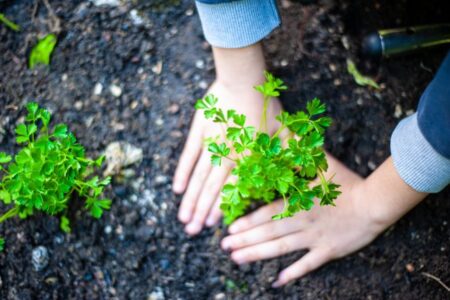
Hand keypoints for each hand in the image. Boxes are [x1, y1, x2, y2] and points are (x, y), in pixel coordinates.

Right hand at [173, 80, 282, 234]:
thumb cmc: (265, 104)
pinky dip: (182, 173)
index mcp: (248, 158)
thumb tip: (305, 168)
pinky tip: (176, 188)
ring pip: (199, 177)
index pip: (233, 189)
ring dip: (190, 199)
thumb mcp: (283, 130)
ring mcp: (211, 145)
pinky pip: (188, 156)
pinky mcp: (199, 132)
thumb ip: (291, 151)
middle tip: (191, 231)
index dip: (222, 208)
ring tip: (182, 218)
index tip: (213, 225)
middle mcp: (228, 156)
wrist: (243, 80)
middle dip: (201, 212)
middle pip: (212, 189)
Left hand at [221, 156, 388, 286]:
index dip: (248, 221)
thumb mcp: (323, 163)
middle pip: (269, 232)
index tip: (230, 227)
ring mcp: (314, 238)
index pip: (268, 212)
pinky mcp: (327, 251)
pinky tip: (276, 282)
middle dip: (245, 239)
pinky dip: (292, 274)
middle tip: (225, 247)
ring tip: (238, 258)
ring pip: (281, 248)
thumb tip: (285, 134)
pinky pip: (307, 265)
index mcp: (299, 201)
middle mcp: (302, 221)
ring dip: (258, 254)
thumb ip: (301, 151)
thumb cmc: (348, 182)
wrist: (374, 203)